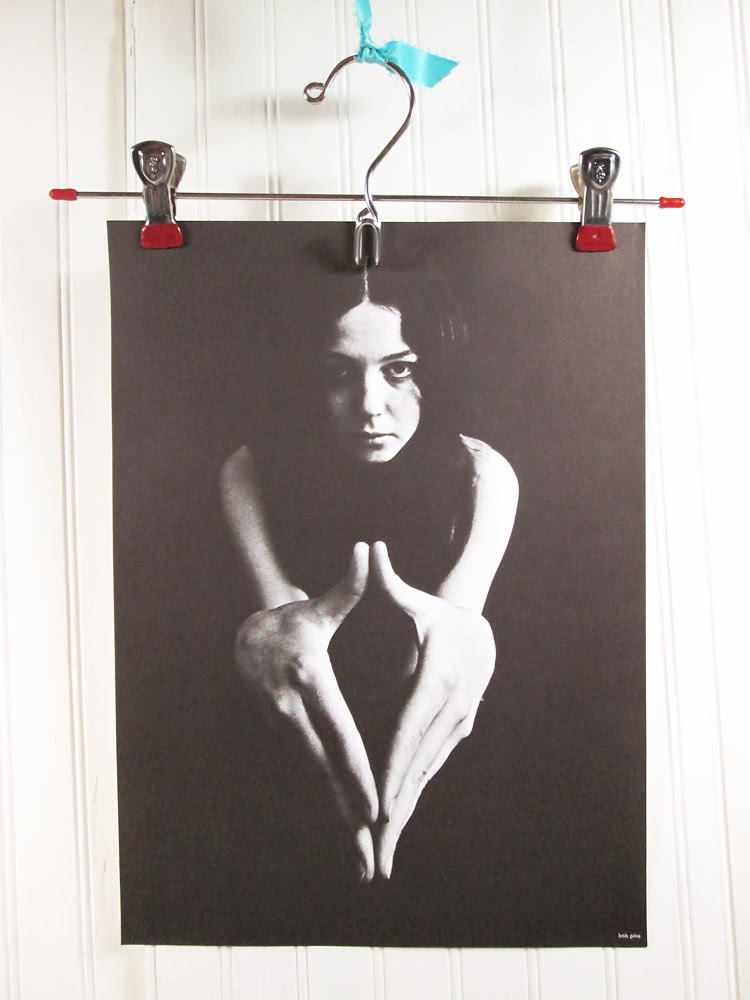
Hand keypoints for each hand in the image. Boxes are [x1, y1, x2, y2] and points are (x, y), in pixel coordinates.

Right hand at [233, 542, 377, 879]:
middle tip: (372, 851)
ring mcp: (285, 730)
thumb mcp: (316, 606)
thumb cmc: (291, 620)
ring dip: (338, 821)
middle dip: (349, 813)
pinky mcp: (285, 739)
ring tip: (362, 861)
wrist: (244, 637)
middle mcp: (292, 712)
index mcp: (307, 680)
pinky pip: (310, 777)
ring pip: (316, 781)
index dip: (356, 769)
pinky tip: (345, 835)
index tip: (375, 804)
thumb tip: (366, 550)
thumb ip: (347, 586)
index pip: (338, 731)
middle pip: (326, 770)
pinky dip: (327, 807)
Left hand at [370, 541, 495, 878]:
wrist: (478, 627)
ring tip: (381, 852)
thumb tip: (371, 549)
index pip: (408, 728)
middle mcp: (451, 708)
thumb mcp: (414, 599)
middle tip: (372, 849)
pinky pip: (430, 768)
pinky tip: (396, 824)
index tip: (375, 801)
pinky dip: (412, 797)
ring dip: (404, 814)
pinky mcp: (455, 732)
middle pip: (416, 763)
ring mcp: (456, 724)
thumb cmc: (435, 613)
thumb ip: (389, 582)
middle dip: (394, 809)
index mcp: (436, 678)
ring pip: (424, 773)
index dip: (391, 767)